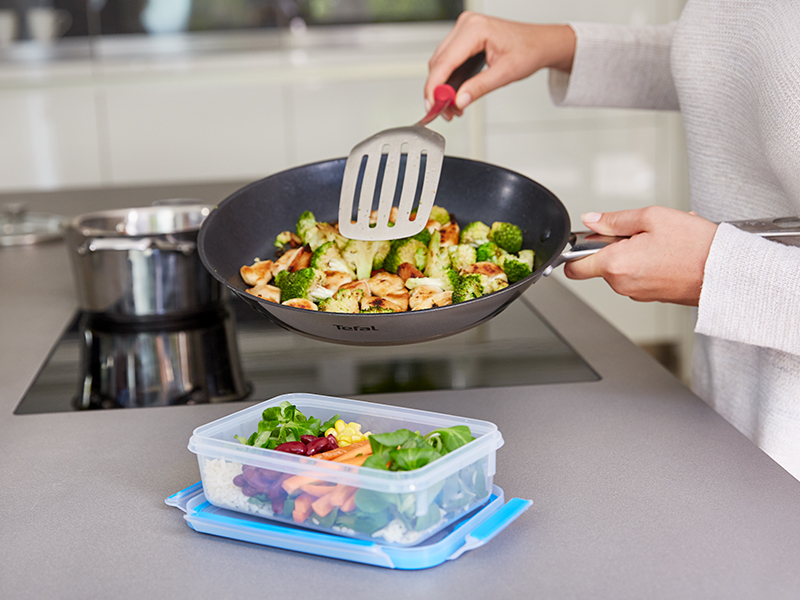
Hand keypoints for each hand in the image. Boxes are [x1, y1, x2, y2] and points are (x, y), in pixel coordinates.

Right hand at [425, 12, 575, 119]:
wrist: (539, 43)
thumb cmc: (528, 50)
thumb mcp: (505, 74)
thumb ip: (479, 87)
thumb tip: (459, 101)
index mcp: (475, 30)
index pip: (444, 62)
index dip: (435, 87)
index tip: (432, 106)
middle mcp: (466, 25)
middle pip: (438, 63)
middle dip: (438, 90)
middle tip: (443, 112)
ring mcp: (463, 29)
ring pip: (440, 62)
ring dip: (442, 86)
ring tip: (451, 106)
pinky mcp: (464, 37)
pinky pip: (447, 59)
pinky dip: (447, 78)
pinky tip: (453, 93)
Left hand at [563, 206, 717, 305]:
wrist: (726, 273)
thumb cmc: (695, 246)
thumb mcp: (651, 217)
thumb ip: (614, 219)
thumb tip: (591, 220)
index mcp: (615, 264)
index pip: (573, 266)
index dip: (576, 250)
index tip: (583, 240)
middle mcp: (622, 284)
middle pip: (601, 263)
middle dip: (614, 245)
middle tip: (640, 232)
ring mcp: (637, 293)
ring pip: (622, 268)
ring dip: (634, 252)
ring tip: (661, 242)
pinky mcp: (651, 296)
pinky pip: (639, 275)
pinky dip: (648, 262)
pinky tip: (669, 252)